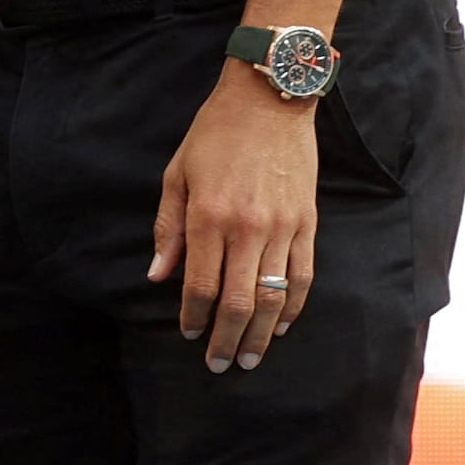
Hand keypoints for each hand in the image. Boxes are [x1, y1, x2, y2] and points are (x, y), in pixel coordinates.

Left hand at [152, 77, 316, 370]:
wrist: (270, 99)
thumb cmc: (216, 134)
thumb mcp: (177, 174)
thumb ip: (168, 228)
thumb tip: (157, 275)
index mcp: (208, 217)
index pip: (199, 285)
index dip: (193, 317)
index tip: (189, 334)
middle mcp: (246, 228)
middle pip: (240, 301)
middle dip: (227, 339)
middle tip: (219, 364)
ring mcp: (282, 227)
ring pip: (274, 296)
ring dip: (262, 334)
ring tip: (251, 358)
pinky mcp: (307, 223)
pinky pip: (303, 275)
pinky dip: (294, 305)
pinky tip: (284, 324)